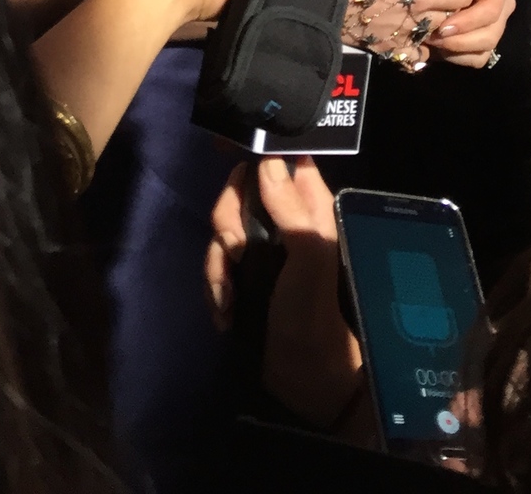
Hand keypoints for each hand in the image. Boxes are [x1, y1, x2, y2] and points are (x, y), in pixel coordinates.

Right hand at [206, 158, 366, 432]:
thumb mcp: (309, 254)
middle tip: (237, 254)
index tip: (221, 152)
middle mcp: (283, 222)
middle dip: (227, 226)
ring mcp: (261, 252)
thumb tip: (265, 160)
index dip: (253, 153)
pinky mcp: (243, 279)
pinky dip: (215, 289)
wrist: (305, 378)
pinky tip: (226, 314)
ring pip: (221, 233)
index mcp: (308, 207)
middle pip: (238, 195)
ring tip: (229, 300)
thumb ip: (290, 207)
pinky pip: (216, 267)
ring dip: (218, 267)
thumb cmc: (315, 310)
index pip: (278, 160)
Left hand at [430, 0, 514, 67]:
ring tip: (433, 40)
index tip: (441, 27)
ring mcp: (498, 23)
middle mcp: (505, 3)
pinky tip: (441, 47)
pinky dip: (459, 57)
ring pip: (485, 50)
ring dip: (457, 50)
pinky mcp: (487, 38)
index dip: (467, 22)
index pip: (490, 10)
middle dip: (459, 41)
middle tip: (432, 37)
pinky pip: (478, 58)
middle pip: (490, 35)